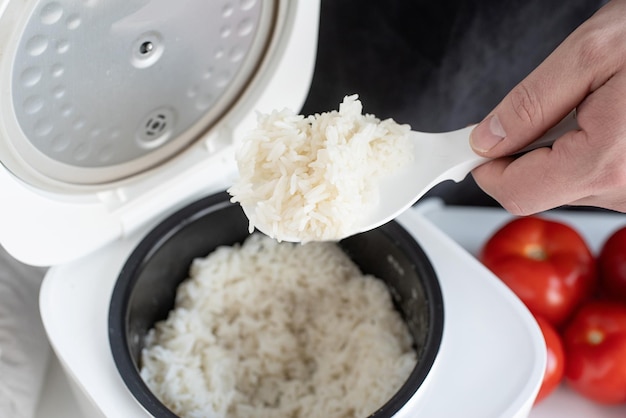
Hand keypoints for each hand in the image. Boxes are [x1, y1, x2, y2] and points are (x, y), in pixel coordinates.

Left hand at [469, 0, 625, 214]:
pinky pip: (595, 178)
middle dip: (521, 155)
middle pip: (538, 190)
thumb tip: (487, 140)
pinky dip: (583, 153)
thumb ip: (530, 104)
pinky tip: (603, 120)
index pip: (514, 193)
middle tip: (527, 115)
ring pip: (565, 185)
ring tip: (586, 107)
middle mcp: (624, 189)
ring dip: (555, 151)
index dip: (485, 170)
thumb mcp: (592, 53)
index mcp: (603, 162)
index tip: (471, 148)